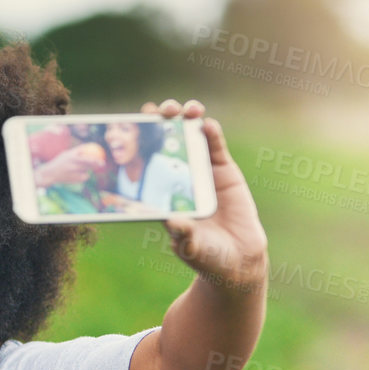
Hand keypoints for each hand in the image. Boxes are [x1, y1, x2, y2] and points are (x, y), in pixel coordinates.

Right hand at [33, 142, 106, 185]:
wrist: (50, 174)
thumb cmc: (60, 162)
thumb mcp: (67, 153)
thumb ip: (77, 151)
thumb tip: (89, 146)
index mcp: (71, 158)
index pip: (86, 157)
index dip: (95, 158)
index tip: (101, 157)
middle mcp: (73, 165)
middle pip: (88, 165)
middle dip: (96, 164)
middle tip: (102, 164)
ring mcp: (73, 174)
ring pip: (86, 172)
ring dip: (87, 170)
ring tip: (78, 169)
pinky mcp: (74, 180)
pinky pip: (83, 178)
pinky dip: (83, 176)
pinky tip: (76, 175)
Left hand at [144, 99, 268, 293]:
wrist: (237, 259)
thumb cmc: (204, 254)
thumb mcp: (190, 246)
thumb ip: (182, 234)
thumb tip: (171, 220)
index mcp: (161, 191)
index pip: (145, 160)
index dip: (140, 142)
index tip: (131, 125)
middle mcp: (178, 175)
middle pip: (167, 140)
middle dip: (163, 121)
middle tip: (160, 111)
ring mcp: (201, 170)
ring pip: (191, 137)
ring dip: (187, 119)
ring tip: (186, 110)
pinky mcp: (223, 171)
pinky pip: (215, 147)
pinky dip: (211, 134)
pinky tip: (206, 124)